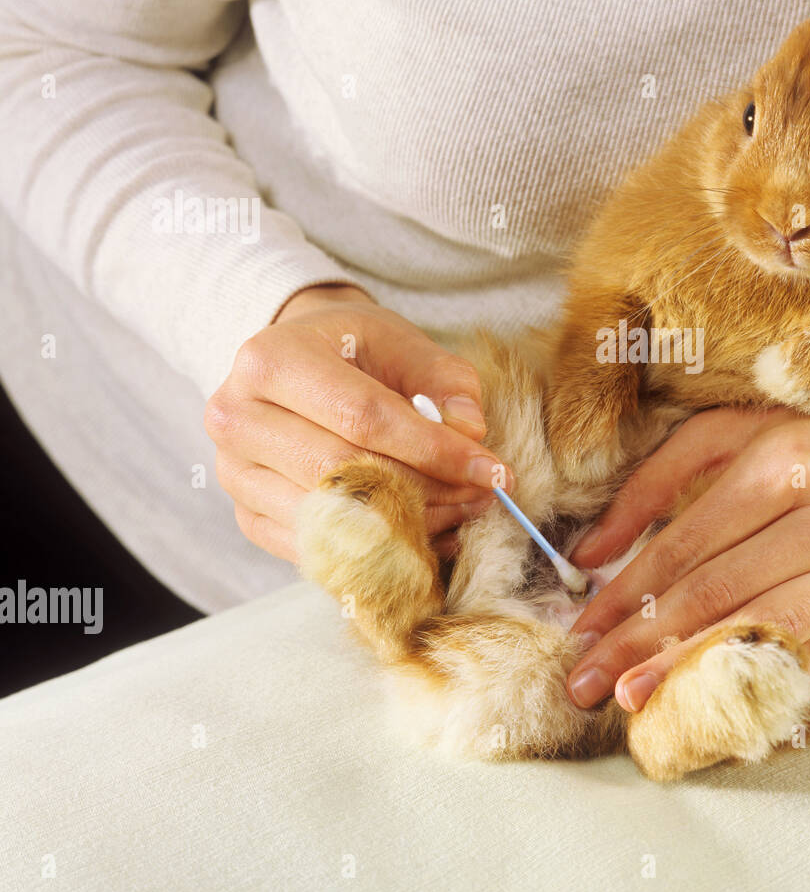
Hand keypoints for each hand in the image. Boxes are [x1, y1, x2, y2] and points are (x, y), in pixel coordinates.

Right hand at [204, 284, 513, 562]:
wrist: (296, 365)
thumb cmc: (353, 349)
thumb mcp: (402, 342)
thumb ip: (445, 380)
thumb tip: (470, 432)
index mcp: (270, 360)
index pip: (363, 417)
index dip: (434, 450)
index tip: (492, 471)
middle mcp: (237, 418)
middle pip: (344, 472)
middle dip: (429, 490)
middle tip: (486, 495)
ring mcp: (235, 475)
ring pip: (333, 518)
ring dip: (411, 524)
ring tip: (462, 511)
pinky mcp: (248, 517)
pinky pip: (321, 549)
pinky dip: (382, 550)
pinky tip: (428, 533)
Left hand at [563, 367, 809, 709]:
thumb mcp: (732, 433)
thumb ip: (653, 486)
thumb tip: (588, 554)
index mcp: (786, 463)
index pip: (689, 546)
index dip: (628, 595)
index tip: (581, 632)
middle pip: (721, 594)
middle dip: (643, 645)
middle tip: (586, 683)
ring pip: (767, 633)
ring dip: (692, 674)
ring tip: (634, 701)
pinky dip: (759, 684)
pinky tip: (710, 703)